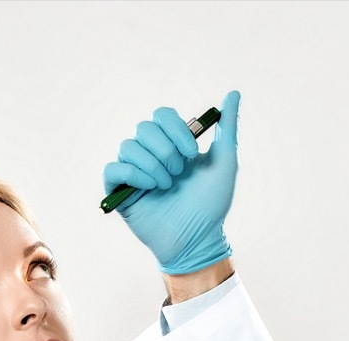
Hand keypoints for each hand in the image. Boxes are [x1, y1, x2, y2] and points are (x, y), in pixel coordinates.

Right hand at [104, 90, 240, 274]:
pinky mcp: (120, 192)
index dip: (175, 128)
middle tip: (179, 173)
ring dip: (152, 165)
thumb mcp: (225, 162)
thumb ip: (227, 128)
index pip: (161, 116)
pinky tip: (151, 188)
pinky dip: (133, 174)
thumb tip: (234, 93)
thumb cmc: (212, 205)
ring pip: (128, 146)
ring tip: (167, 186)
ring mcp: (134, 173)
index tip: (191, 152)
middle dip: (165, 149)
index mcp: (172, 145)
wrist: (198, 238)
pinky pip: (114, 169)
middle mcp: (150, 155)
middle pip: (144, 128)